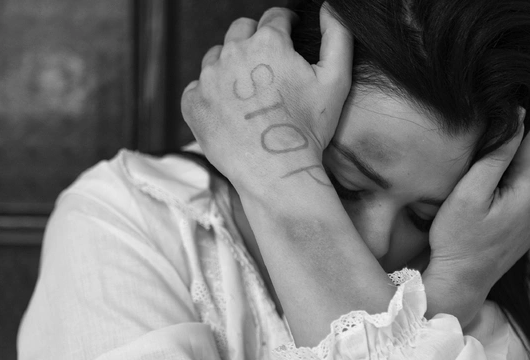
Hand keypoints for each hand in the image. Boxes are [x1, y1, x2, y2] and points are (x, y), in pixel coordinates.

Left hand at [181, 5, 352, 197]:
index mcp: (267, 43)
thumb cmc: (309, 130)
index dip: (285, 25)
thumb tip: (328, 8)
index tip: (288, 35)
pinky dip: (210, 94)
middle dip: (255, 40)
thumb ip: (337, 37)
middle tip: (267, 65)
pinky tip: (229, 111)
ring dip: (230, 66)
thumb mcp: (336, 81)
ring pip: (216, 57)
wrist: (276, 172)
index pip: (274, 18)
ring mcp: (208, 79)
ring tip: (248, 92)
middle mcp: (232, 53)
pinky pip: (197, 88)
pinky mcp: (192, 103)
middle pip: (241, 30)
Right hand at [423, 116, 529, 325]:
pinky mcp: (529, 227)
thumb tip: (518, 119)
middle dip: (501, 155)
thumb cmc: (458, 239)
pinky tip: (482, 203)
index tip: (482, 132)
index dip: (506, 129)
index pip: (528, 140)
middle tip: (469, 164)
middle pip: (525, 159)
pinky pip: (519, 196)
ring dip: (501, 174)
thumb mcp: (470, 193)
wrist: (460, 281)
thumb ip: (496, 155)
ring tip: (473, 186)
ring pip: (521, 178)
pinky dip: (503, 191)